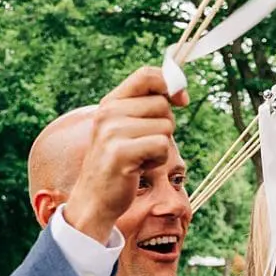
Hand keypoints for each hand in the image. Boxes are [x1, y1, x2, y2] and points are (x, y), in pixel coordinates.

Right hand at [60, 66, 188, 241]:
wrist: (94, 200)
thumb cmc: (118, 165)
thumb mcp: (126, 129)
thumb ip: (146, 108)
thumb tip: (181, 94)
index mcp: (109, 103)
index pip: (146, 75)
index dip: (170, 83)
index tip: (181, 100)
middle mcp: (108, 113)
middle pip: (162, 104)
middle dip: (165, 126)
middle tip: (144, 146)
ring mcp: (112, 132)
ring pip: (166, 126)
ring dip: (162, 146)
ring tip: (140, 158)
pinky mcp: (120, 152)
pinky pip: (162, 145)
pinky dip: (159, 160)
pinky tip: (141, 168)